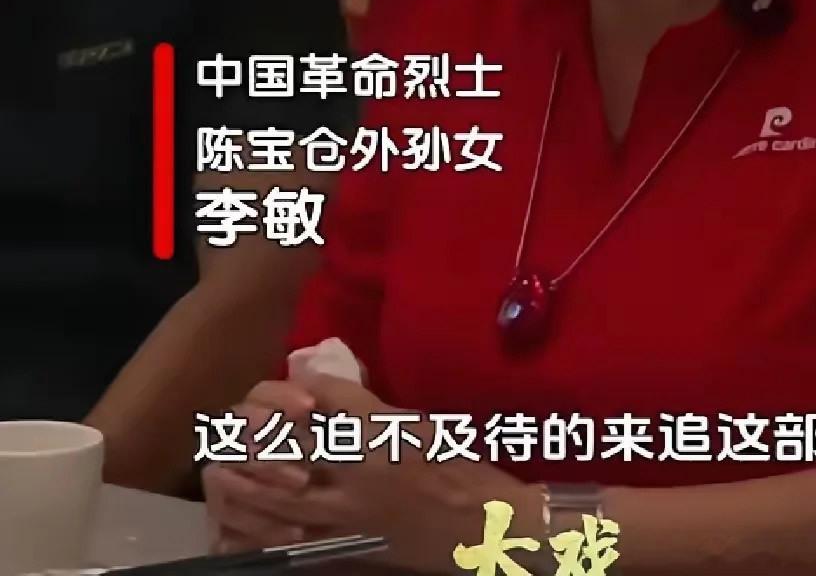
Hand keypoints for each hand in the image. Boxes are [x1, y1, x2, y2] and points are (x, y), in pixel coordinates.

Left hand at [206, 374, 541, 571]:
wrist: (482, 526)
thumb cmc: (454, 466)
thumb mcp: (413, 422)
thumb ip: (362, 405)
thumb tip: (315, 383)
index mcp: (383, 433)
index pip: (327, 399)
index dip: (295, 390)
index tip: (280, 388)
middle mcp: (362, 471)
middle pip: (293, 448)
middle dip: (255, 436)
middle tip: (227, 426)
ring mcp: (352, 514)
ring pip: (283, 499)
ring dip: (246, 485)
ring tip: (219, 473)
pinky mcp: (349, 546)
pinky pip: (294, 542)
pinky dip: (262, 533)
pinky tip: (239, 525)